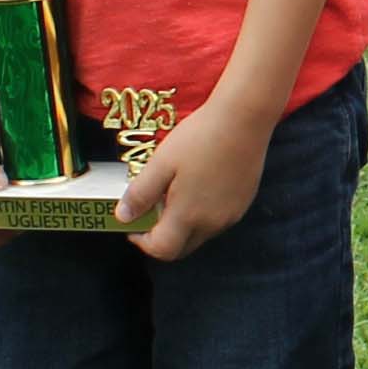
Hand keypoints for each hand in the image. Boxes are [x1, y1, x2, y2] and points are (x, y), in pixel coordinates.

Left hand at [119, 98, 267, 261]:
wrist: (244, 118)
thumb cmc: (200, 138)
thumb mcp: (161, 163)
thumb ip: (140, 193)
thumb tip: (123, 217)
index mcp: (189, 216)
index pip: (162, 250)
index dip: (143, 242)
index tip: (134, 223)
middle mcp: (213, 223)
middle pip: (182, 248)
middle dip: (162, 237)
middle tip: (151, 210)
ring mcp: (231, 215)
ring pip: (200, 234)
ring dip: (182, 225)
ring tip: (174, 194)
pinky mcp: (244, 203)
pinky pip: (217, 220)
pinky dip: (201, 214)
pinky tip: (198, 186)